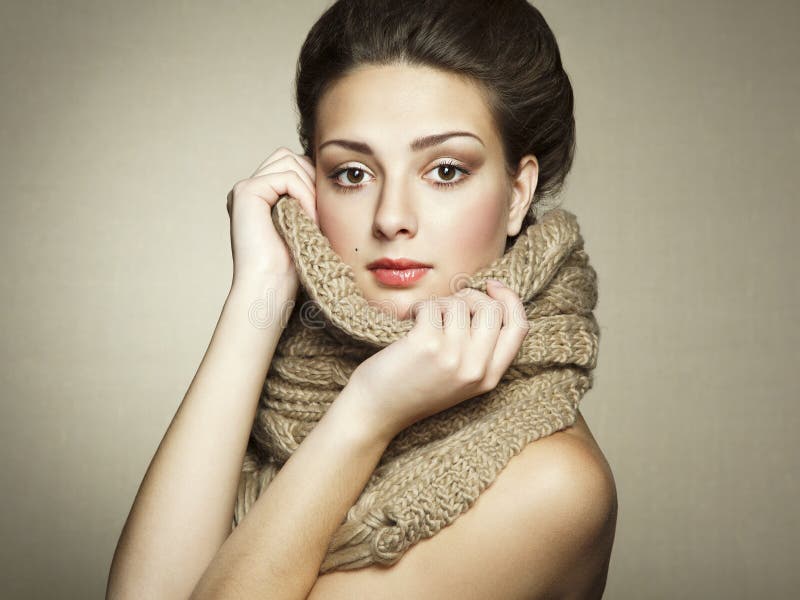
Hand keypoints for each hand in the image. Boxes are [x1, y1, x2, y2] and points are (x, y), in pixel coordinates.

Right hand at [226, 147, 317, 286]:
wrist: (271, 287)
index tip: (324, 211)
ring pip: (288, 161)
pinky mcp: (245, 192)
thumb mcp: (306, 224)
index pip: (292, 165)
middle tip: (321, 213)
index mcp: (260, 196)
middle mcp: (249, 189)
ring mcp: (244, 189)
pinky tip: (310, 218)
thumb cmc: (292, 265)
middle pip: (289, 156)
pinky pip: (286, 177)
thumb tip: (332, 173)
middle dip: (312, 179)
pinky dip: (305, 194)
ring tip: (315, 218)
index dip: (313, 181)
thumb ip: (308, 197)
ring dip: (310, 188)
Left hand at [347, 280, 529, 441]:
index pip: (519, 327)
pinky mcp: (427, 345)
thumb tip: (490, 299)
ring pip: (460, 303)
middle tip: (446, 306)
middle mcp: (476, 369)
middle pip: (492, 308)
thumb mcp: (460, 378)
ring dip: (440, 302)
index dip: (509, 299)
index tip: (491, 286)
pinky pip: (433, 305)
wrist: (376, 412)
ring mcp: (453, 357)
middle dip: (470, 296)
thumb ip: (480, 350)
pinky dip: (420, 307)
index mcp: (489, 378)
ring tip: (423, 319)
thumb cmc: (414, 388)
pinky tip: (410, 321)